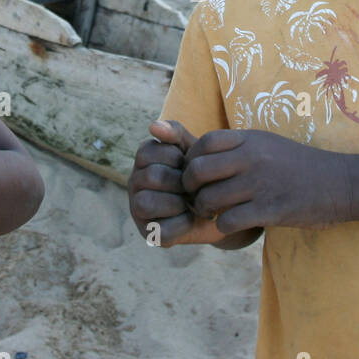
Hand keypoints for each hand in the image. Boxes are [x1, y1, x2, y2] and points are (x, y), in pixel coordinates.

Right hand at [127, 120, 221, 245]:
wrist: (223, 208)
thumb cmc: (204, 175)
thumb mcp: (195, 150)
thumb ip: (176, 134)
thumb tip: (152, 125)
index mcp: (143, 158)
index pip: (150, 152)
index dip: (177, 159)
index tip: (191, 166)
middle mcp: (135, 182)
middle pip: (150, 177)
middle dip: (179, 182)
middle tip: (195, 187)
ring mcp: (138, 208)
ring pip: (145, 203)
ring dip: (176, 203)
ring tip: (191, 203)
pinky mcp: (149, 233)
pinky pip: (159, 229)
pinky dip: (181, 224)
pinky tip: (191, 218)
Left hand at [182, 129, 350, 232]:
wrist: (343, 183)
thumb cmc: (303, 166)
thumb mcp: (270, 144)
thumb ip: (240, 147)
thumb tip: (205, 154)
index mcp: (251, 140)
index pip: (204, 142)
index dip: (191, 159)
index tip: (196, 173)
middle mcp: (253, 158)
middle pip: (197, 170)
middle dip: (189, 187)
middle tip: (196, 196)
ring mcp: (261, 184)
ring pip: (208, 198)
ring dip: (205, 210)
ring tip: (213, 213)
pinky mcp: (271, 210)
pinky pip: (229, 221)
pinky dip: (223, 227)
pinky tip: (233, 225)